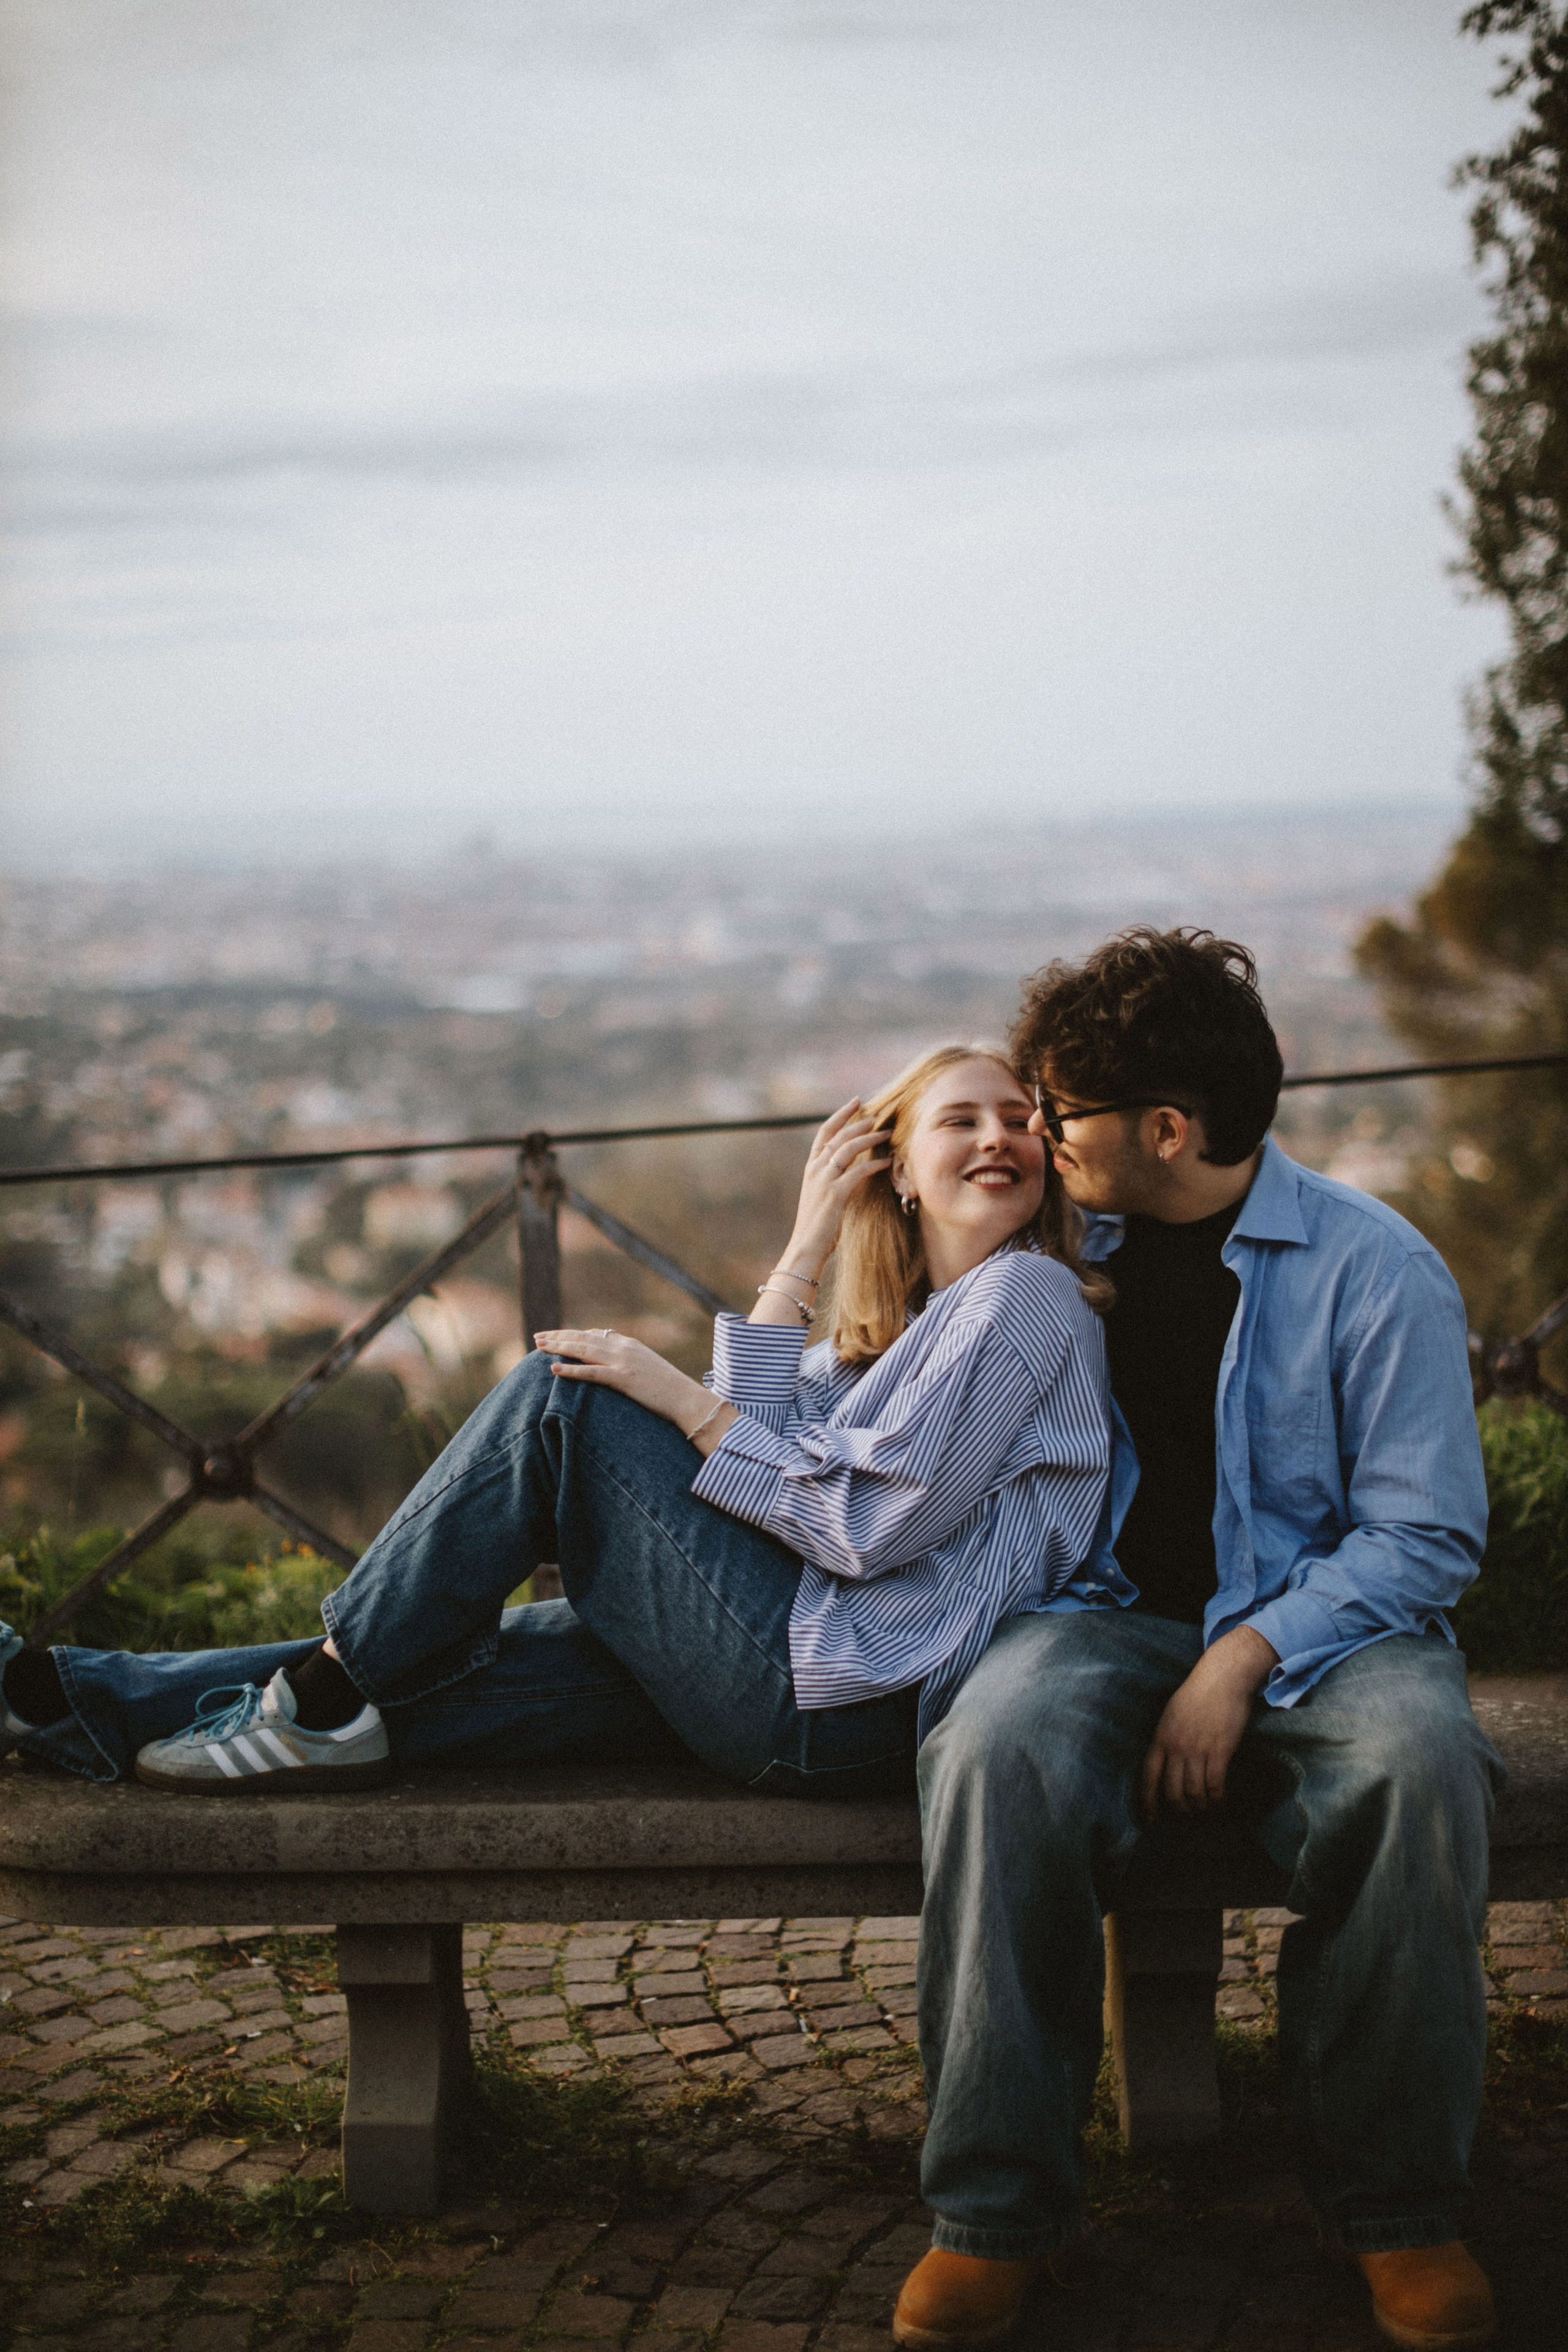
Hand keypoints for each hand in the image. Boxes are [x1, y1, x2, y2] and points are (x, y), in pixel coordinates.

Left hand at [534, 1329, 737, 1454]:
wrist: (687, 1399)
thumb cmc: (670, 1390)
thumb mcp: (648, 1369)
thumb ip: (630, 1363)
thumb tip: (614, 1367)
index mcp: (631, 1344)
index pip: (597, 1334)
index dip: (574, 1334)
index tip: (557, 1336)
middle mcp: (625, 1348)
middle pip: (584, 1338)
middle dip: (560, 1337)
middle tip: (538, 1337)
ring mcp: (623, 1362)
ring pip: (584, 1350)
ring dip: (559, 1347)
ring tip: (539, 1346)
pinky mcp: (623, 1379)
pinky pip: (591, 1373)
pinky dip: (571, 1370)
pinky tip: (554, 1369)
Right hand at [780, 1099, 892, 1278]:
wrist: (805, 1248)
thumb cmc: (817, 1227)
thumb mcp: (822, 1197)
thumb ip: (833, 1180)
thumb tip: (852, 1170)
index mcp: (811, 1168)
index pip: (825, 1132)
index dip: (841, 1115)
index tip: (856, 1103)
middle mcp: (815, 1169)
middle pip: (839, 1135)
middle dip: (859, 1122)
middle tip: (878, 1115)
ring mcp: (824, 1180)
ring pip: (848, 1148)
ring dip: (869, 1138)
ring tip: (887, 1133)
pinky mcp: (835, 1194)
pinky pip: (858, 1171)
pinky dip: (874, 1164)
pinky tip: (887, 1162)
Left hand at [1139, 1625, 1278, 1818]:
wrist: (1222, 1677)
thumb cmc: (1198, 1693)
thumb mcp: (1171, 1714)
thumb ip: (1167, 1738)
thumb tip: (1165, 1763)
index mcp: (1161, 1737)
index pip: (1147, 1777)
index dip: (1147, 1802)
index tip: (1148, 1821)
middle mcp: (1176, 1746)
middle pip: (1172, 1791)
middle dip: (1179, 1810)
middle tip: (1186, 1818)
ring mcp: (1197, 1748)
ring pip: (1194, 1792)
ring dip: (1200, 1807)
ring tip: (1206, 1810)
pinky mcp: (1220, 1749)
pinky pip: (1215, 1783)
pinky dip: (1218, 1797)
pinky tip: (1221, 1799)